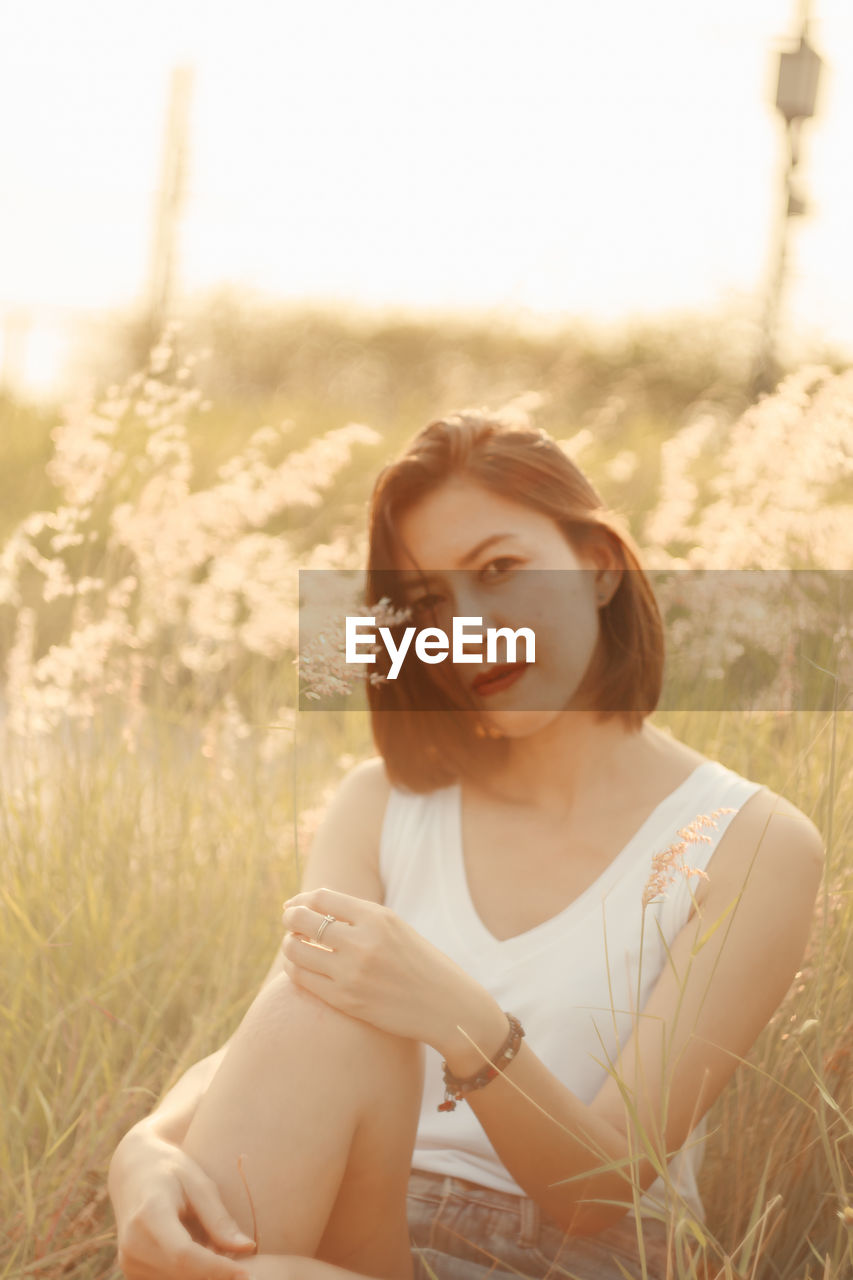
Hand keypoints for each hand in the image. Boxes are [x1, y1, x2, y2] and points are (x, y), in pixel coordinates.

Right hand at [109, 1123, 256, 1279]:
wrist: (133, 1172)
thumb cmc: (172, 1171)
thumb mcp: (199, 1183)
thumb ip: (219, 1219)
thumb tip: (247, 1248)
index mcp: (149, 1215)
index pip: (184, 1255)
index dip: (217, 1269)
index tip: (247, 1273)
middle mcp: (133, 1245)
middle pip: (182, 1274)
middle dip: (216, 1273)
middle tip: (236, 1254)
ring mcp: (128, 1263)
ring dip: (204, 1274)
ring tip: (213, 1244)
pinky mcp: (131, 1273)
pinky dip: (190, 1274)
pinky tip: (200, 1252)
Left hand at [280, 888, 505, 1064]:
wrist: (446, 1006)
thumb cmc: (419, 963)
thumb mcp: (395, 927)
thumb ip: (359, 916)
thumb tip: (314, 905)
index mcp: (377, 917)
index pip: (321, 898)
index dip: (301, 900)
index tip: (294, 905)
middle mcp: (362, 942)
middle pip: (303, 920)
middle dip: (289, 918)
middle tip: (288, 922)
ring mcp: (352, 973)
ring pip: (297, 951)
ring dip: (289, 945)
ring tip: (293, 945)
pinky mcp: (346, 1000)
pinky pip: (303, 979)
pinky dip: (294, 969)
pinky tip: (298, 967)